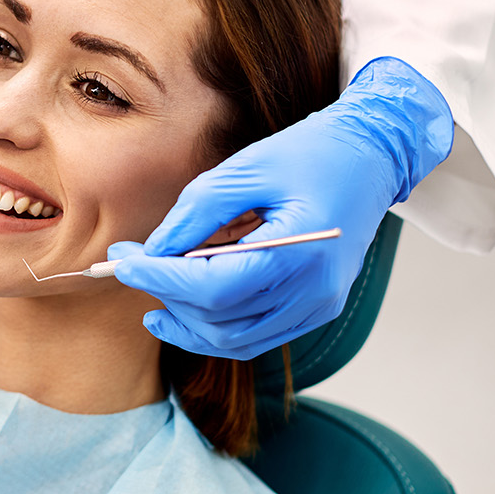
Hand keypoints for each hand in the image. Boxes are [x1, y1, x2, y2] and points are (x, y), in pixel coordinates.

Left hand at [108, 57, 452, 359]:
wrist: (372, 159)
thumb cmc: (313, 154)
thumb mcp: (247, 168)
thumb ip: (196, 213)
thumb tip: (151, 252)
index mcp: (300, 251)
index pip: (214, 288)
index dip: (160, 280)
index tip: (121, 263)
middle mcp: (313, 291)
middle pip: (220, 319)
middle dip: (166, 296)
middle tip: (130, 262)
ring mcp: (317, 307)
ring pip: (234, 340)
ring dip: (185, 321)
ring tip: (151, 289)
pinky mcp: (315, 310)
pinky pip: (255, 336)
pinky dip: (214, 328)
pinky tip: (183, 308)